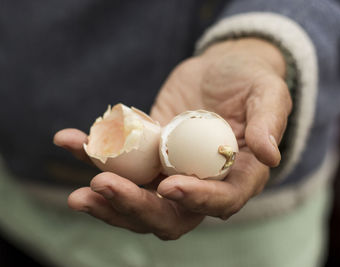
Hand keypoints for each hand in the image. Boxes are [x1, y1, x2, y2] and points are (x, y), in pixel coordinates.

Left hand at [54, 38, 290, 239]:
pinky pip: (120, 164)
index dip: (196, 200)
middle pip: (170, 214)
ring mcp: (171, 171)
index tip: (168, 186)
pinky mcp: (148, 155)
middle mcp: (201, 183)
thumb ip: (269, 122)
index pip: (221, 202)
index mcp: (237, 177)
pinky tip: (68, 140)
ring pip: (138, 201)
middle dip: (135, 208)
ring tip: (78, 194)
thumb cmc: (252, 80)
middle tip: (103, 187)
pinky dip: (92, 156)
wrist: (222, 69)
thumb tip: (270, 154)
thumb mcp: (269, 92)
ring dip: (107, 201)